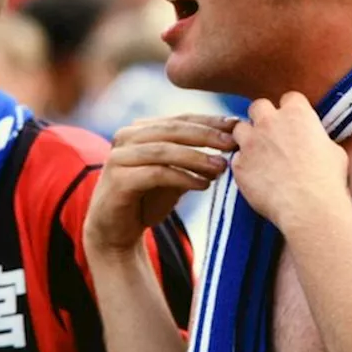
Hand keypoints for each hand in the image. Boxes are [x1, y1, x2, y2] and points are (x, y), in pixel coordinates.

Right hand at [84, 114, 236, 257]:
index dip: (210, 121)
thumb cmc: (147, 199)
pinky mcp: (118, 179)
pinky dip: (183, 177)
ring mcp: (119, 157)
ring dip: (197, 157)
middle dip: (206, 135)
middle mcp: (126, 137)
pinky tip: (204, 185)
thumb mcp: (175, 175)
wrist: (115, 231)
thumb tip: (229, 146)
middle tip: (233, 143)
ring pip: (165, 150)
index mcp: (140, 129)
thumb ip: (195, 160)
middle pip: (173, 130)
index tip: (236, 126)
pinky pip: (156, 174)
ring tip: (222, 167)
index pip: (180, 119)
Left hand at [231, 93, 349, 229]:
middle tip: (271, 134)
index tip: (292, 122)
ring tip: (258, 155)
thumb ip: (317, 139)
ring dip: (247, 138)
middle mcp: (270, 122)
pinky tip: (255, 177)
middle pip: (258, 106)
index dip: (291, 110)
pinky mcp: (239, 164)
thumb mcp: (333, 151)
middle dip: (263, 117)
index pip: (289, 98)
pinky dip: (243, 165)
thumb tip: (316, 143)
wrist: (309, 207)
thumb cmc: (327, 180)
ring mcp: (251, 142)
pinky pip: (235, 159)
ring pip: (239, 129)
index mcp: (297, 114)